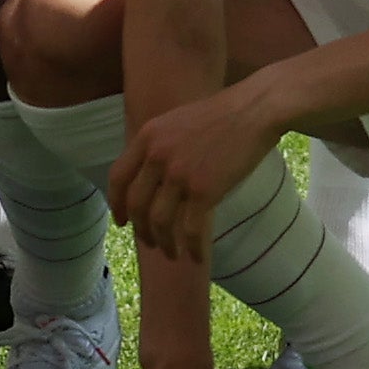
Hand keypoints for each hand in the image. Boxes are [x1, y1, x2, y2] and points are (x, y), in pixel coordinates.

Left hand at [108, 85, 280, 261]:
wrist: (253, 111)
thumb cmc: (220, 117)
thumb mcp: (175, 122)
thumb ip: (158, 145)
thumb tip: (149, 175)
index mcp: (147, 137)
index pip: (118, 177)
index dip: (115, 203)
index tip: (121, 222)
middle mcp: (157, 156)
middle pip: (136, 204)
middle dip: (141, 230)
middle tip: (149, 243)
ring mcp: (179, 174)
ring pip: (159, 222)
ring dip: (163, 244)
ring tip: (170, 253)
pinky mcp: (204, 190)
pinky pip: (191, 230)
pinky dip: (192, 248)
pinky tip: (195, 257)